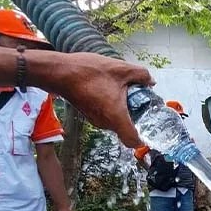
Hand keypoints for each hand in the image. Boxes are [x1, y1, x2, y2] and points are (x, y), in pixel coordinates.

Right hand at [31, 51, 154, 147]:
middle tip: (141, 102)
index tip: (148, 130)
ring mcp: (95, 120)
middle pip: (125, 130)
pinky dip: (112, 108)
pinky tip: (112, 90)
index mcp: (116, 117)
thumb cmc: (89, 72)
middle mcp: (105, 123)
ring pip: (115, 122)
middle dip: (135, 118)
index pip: (132, 141)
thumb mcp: (121, 69)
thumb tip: (150, 81)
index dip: (142, 139)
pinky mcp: (88, 114)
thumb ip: (141, 75)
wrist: (60, 71)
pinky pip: (106, 116)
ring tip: (126, 92)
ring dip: (123, 111)